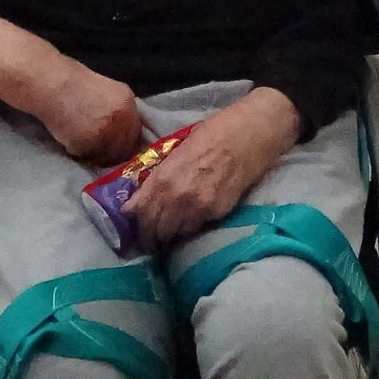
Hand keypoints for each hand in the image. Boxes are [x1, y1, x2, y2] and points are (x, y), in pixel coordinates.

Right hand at [37, 62, 143, 167]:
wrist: (52, 84)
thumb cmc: (75, 83)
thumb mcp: (109, 91)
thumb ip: (120, 111)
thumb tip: (125, 130)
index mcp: (128, 104)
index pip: (136, 133)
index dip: (126, 141)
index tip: (118, 145)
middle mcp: (120, 120)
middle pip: (124, 148)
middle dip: (114, 150)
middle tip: (100, 149)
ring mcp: (104, 134)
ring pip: (107, 156)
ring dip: (98, 154)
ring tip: (84, 144)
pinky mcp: (86, 145)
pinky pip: (88, 157)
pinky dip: (81, 153)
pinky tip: (73, 140)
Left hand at [127, 89, 301, 249]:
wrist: (246, 135)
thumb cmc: (210, 137)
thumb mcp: (175, 154)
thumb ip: (154, 181)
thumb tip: (132, 206)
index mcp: (162, 178)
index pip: (141, 215)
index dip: (139, 230)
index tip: (140, 236)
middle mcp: (176, 196)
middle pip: (157, 230)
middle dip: (153, 239)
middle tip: (154, 243)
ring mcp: (197, 207)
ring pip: (177, 234)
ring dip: (173, 235)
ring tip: (174, 233)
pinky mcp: (217, 212)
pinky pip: (197, 229)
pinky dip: (193, 228)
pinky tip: (195, 221)